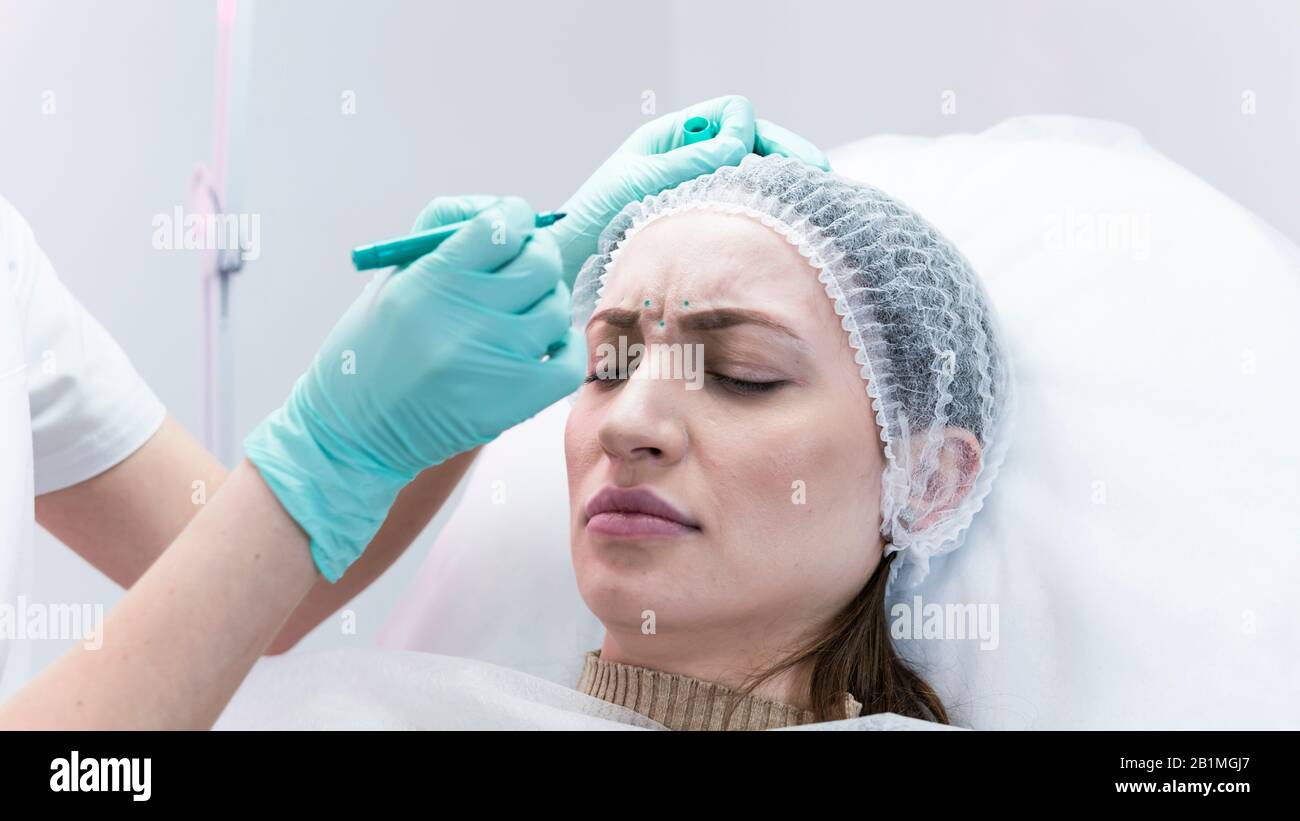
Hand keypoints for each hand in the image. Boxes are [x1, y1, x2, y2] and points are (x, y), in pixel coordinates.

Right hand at [245, 195, 583, 580]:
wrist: (353, 432)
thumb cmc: (374, 346)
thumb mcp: (392, 277)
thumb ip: (446, 232)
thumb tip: (504, 211)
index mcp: (430, 280)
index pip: (502, 226)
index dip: (515, 216)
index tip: (514, 224)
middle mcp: (464, 318)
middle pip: (540, 264)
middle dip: (537, 255)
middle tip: (524, 265)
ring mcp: (494, 361)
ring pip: (555, 308)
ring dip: (544, 303)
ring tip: (519, 313)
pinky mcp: (515, 401)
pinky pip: (568, 360)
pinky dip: (562, 346)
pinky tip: (539, 345)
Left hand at [548, 94, 830, 286]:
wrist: (574, 260)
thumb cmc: (597, 218)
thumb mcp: (643, 182)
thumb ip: (691, 161)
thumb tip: (741, 142)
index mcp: (674, 137)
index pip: (731, 113)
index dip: (747, 129)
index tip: (752, 156)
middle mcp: (692, 158)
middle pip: (753, 143)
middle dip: (786, 155)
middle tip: (819, 173)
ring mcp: (701, 191)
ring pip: (755, 177)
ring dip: (781, 185)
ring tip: (813, 202)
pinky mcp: (706, 223)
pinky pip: (745, 209)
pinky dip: (767, 213)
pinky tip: (787, 227)